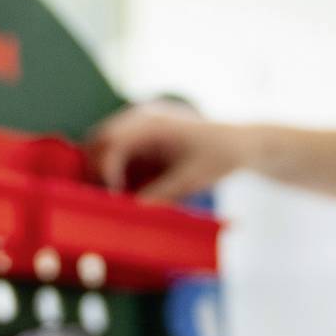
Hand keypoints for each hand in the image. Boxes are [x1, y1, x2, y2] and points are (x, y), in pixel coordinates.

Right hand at [87, 103, 249, 203]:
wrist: (239, 144)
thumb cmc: (219, 156)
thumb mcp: (190, 179)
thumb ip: (159, 195)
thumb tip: (130, 215)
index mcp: (152, 122)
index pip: (111, 140)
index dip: (104, 170)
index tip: (112, 198)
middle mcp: (140, 120)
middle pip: (99, 140)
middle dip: (96, 171)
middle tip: (108, 203)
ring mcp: (139, 128)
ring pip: (103, 148)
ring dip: (104, 174)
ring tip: (118, 202)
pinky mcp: (141, 141)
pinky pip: (117, 156)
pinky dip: (116, 176)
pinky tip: (128, 195)